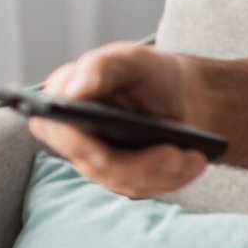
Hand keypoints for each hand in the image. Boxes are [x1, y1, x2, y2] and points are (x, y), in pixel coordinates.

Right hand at [29, 42, 210, 197]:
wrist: (181, 96)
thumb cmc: (147, 74)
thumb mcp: (130, 60)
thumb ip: (101, 67)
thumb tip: (74, 89)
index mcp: (64, 101)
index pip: (52, 127)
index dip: (73, 142)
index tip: (98, 152)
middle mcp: (75, 137)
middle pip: (95, 164)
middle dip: (138, 164)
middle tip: (174, 154)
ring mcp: (100, 162)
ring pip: (125, 181)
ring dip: (164, 172)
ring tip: (195, 157)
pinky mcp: (125, 178)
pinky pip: (147, 187)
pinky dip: (175, 176)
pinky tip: (195, 162)